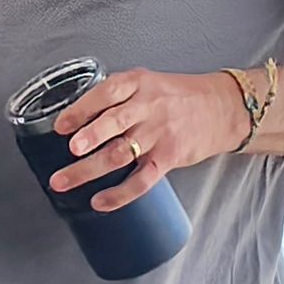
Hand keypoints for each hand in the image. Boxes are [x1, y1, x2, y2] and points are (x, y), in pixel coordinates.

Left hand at [51, 69, 248, 210]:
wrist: (222, 109)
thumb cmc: (179, 97)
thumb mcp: (148, 82)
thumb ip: (117, 96)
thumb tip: (77, 117)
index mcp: (138, 84)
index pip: (107, 93)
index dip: (82, 109)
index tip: (61, 125)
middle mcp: (148, 108)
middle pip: (114, 123)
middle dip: (88, 137)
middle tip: (69, 151)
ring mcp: (159, 134)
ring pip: (120, 154)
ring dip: (89, 169)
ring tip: (64, 181)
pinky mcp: (169, 158)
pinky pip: (142, 180)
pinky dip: (119, 194)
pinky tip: (100, 201)